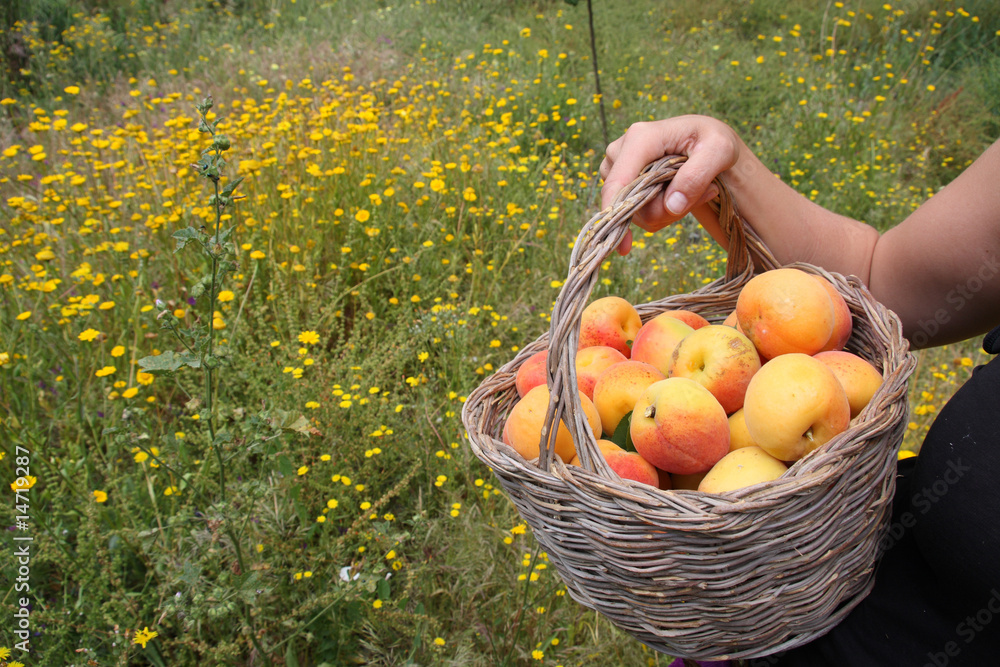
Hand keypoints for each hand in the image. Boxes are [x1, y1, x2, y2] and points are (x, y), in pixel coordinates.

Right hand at [599, 115, 741, 253]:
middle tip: (700, 196)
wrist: (707, 143)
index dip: (617, 214)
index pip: (617, 182)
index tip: (624, 247)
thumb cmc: (713, 142)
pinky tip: (679, 196)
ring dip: (665, 212)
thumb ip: (696, 176)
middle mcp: (620, 152)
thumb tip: (672, 205)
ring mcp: (617, 168)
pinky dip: (661, 213)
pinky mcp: (621, 183)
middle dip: (663, 211)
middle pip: (628, 203)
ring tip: (693, 192)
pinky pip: (637, 213)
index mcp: (640, 138)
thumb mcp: (720, 151)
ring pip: (633, 212)